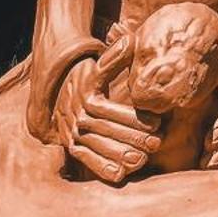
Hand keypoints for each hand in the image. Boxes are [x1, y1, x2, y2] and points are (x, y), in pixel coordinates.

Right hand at [53, 57, 159, 185]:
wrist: (60, 90)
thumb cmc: (89, 77)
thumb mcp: (99, 65)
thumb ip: (115, 56)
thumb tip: (130, 41)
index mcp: (85, 96)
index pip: (110, 109)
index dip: (133, 117)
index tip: (157, 122)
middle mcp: (76, 115)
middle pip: (105, 129)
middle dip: (131, 138)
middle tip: (156, 144)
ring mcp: (72, 132)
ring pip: (95, 146)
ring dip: (118, 155)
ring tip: (142, 161)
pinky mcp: (71, 146)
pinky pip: (85, 158)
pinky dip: (100, 167)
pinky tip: (120, 175)